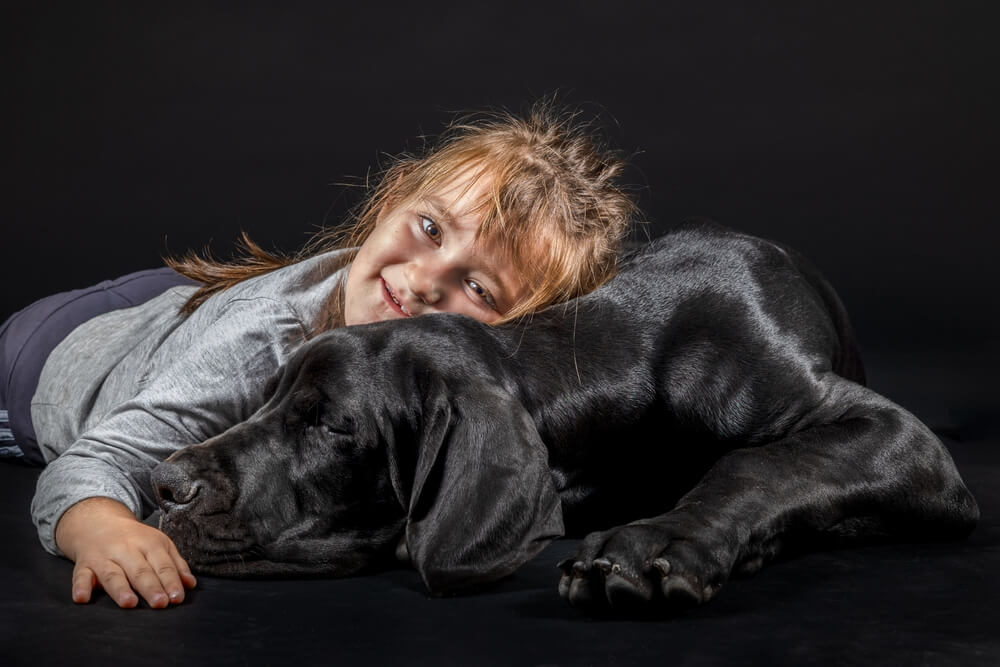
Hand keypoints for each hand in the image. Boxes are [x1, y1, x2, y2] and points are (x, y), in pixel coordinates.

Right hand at [55, 497, 196, 608]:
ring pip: (113, 574)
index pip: (162, 565)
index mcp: (149, 544)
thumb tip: (189, 584)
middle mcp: (126, 550)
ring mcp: (104, 557)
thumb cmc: (135, 539)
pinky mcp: (84, 565)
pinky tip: (82, 598)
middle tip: (160, 603)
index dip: (170, 581)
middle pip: (140, 571)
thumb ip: (175, 564)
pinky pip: (80, 576)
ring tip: (129, 603)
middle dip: (150, 587)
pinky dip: (80, 587)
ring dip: (120, 589)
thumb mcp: (159, 544)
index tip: (177, 598)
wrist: (99, 522)